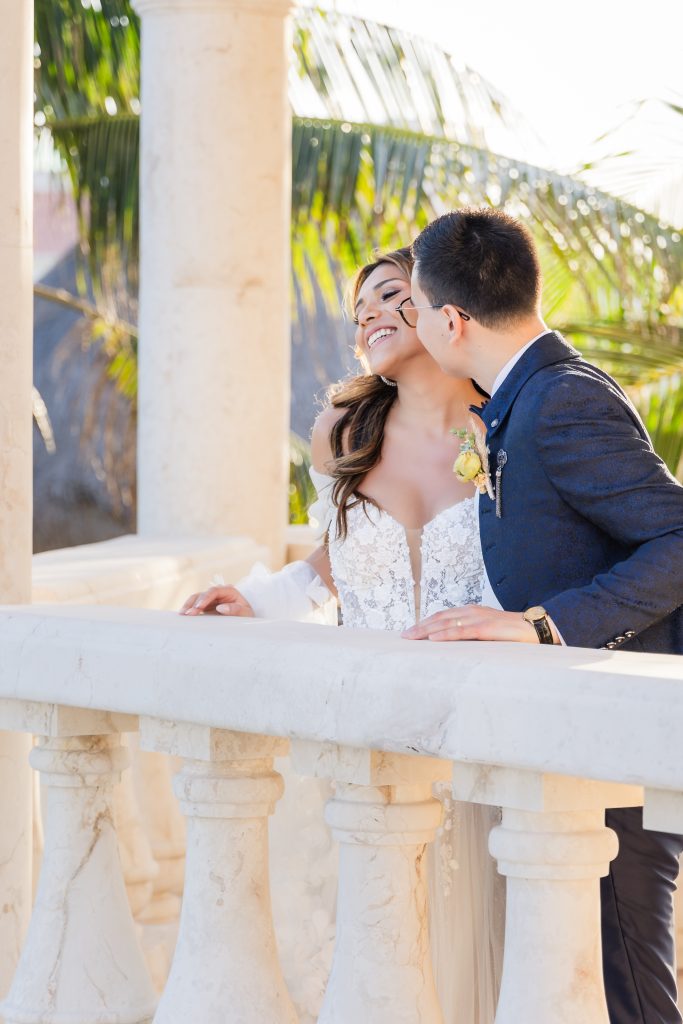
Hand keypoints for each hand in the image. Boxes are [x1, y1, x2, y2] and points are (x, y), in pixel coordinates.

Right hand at [179, 585, 254, 617]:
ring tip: (183, 614)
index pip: (214, 591)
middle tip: (189, 613)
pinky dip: (189, 609)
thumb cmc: (246, 614)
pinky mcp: (206, 606)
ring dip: (189, 605)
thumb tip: (221, 608)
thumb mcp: (245, 613)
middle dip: (194, 603)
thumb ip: (235, 609)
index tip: (199, 607)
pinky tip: (183, 614)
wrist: (246, 619)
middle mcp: (218, 593)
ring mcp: (211, 599)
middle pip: (203, 594)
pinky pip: (195, 605)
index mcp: (229, 591)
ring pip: (196, 598)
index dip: (205, 598)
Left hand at [402, 605, 539, 642]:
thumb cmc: (513, 635)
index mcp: (472, 612)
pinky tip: (434, 639)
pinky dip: (447, 635)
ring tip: (412, 637)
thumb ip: (472, 636)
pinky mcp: (489, 628)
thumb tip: (455, 648)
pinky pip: (463, 632)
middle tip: (404, 636)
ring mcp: (481, 619)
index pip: (443, 616)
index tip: (410, 631)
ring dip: (427, 630)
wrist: (538, 629)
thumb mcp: (488, 633)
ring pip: (448, 623)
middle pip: (440, 618)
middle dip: (420, 627)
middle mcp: (473, 612)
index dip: (425, 623)